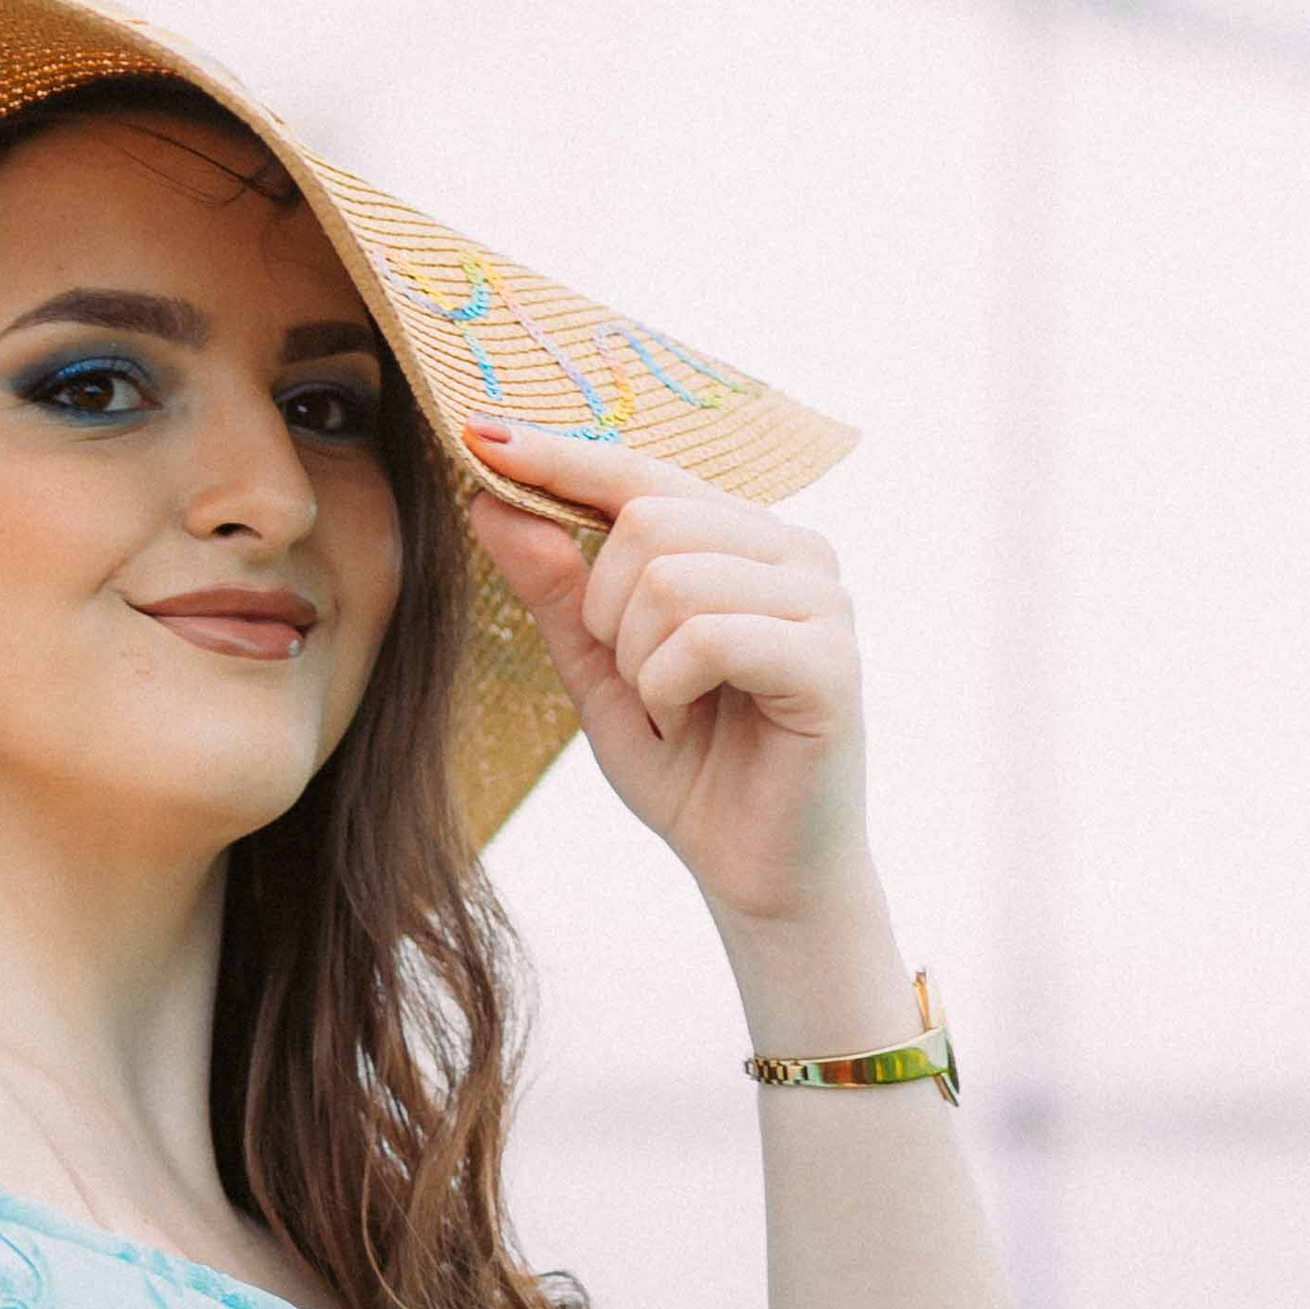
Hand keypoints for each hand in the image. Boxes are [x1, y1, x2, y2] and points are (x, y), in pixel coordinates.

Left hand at [462, 413, 869, 935]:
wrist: (758, 873)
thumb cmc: (691, 767)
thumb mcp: (600, 670)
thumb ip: (556, 587)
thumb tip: (490, 496)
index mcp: (742, 538)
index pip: (641, 470)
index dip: (560, 456)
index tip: (478, 435)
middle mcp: (794, 550)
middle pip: (646, 520)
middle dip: (604, 609)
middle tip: (634, 677)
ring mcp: (822, 600)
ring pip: (671, 577)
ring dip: (637, 659)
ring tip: (670, 706)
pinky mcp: (831, 661)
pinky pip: (706, 637)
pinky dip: (668, 689)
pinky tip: (690, 721)